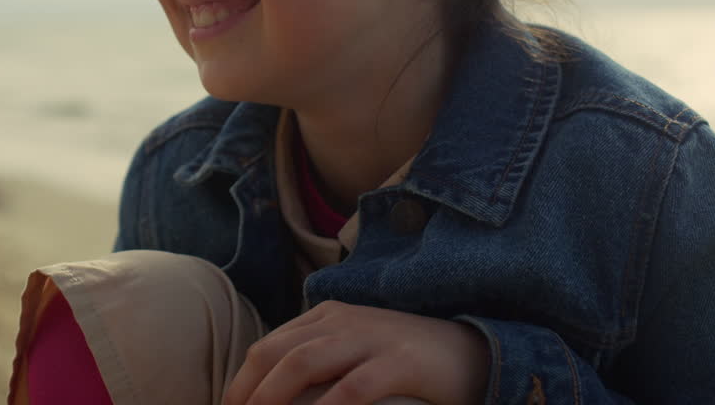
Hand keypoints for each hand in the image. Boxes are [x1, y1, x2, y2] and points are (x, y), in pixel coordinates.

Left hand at [222, 300, 489, 404]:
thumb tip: (271, 395)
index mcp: (326, 317)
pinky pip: (354, 387)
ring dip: (271, 398)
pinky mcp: (402, 362)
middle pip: (275, 354)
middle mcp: (342, 321)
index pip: (268, 347)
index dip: (240, 383)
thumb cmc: (406, 361)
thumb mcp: (354, 352)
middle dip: (246, 392)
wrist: (474, 351)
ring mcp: (372, 338)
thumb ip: (318, 364)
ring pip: (304, 363)